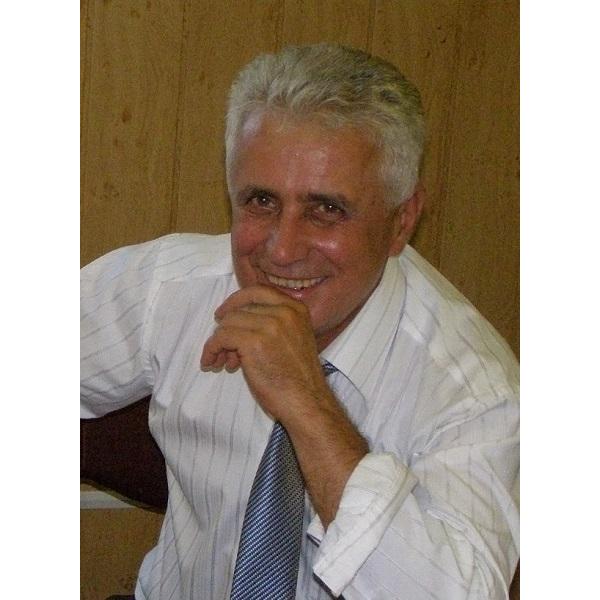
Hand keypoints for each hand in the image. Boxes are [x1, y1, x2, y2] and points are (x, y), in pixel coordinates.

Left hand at [200, 285, 329, 422]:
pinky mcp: (253, 342)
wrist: (307, 402)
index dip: (236, 301)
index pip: (257, 291)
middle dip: (226, 328)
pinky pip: (220, 338)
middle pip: (239, 308)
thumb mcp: (294, 339)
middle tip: (221, 348)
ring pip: (227, 323)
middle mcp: (284, 312)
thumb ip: (273, 324)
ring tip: (223, 362)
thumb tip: (236, 322)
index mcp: (296, 308)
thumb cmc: (298, 379)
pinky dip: (211, 350)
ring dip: (218, 343)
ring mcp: (270, 325)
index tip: (223, 314)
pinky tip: (213, 363)